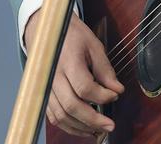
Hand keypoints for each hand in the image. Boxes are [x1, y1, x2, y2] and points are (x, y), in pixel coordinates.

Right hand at [24, 9, 123, 137]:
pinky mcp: (43, 94)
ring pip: (61, 116)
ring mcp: (45, 87)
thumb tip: (117, 89)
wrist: (46, 30)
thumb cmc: (72, 35)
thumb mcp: (94, 45)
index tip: (116, 95)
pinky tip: (83, 127)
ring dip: (81, 127)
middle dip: (93, 119)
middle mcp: (52, 77)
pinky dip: (68, 126)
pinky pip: (53, 116)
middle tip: (110, 126)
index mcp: (67, 61)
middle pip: (72, 106)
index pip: (84, 87)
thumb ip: (105, 69)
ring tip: (99, 130)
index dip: (102, 96)